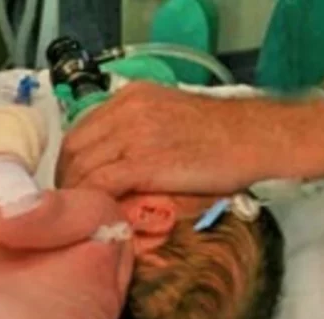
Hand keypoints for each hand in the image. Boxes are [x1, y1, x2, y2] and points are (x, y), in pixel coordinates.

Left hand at [57, 82, 268, 195]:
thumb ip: (133, 133)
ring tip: (83, 216)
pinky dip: (93, 201)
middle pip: (74, 148)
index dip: (69, 162)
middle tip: (72, 205)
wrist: (256, 138)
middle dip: (66, 179)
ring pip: (82, 166)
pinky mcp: (145, 161)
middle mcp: (126, 110)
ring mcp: (133, 134)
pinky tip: (98, 215)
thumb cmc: (219, 134)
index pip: (80, 131)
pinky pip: (101, 183)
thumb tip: (110, 165)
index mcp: (129, 98)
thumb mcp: (166, 118)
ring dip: (77, 194)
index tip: (72, 184)